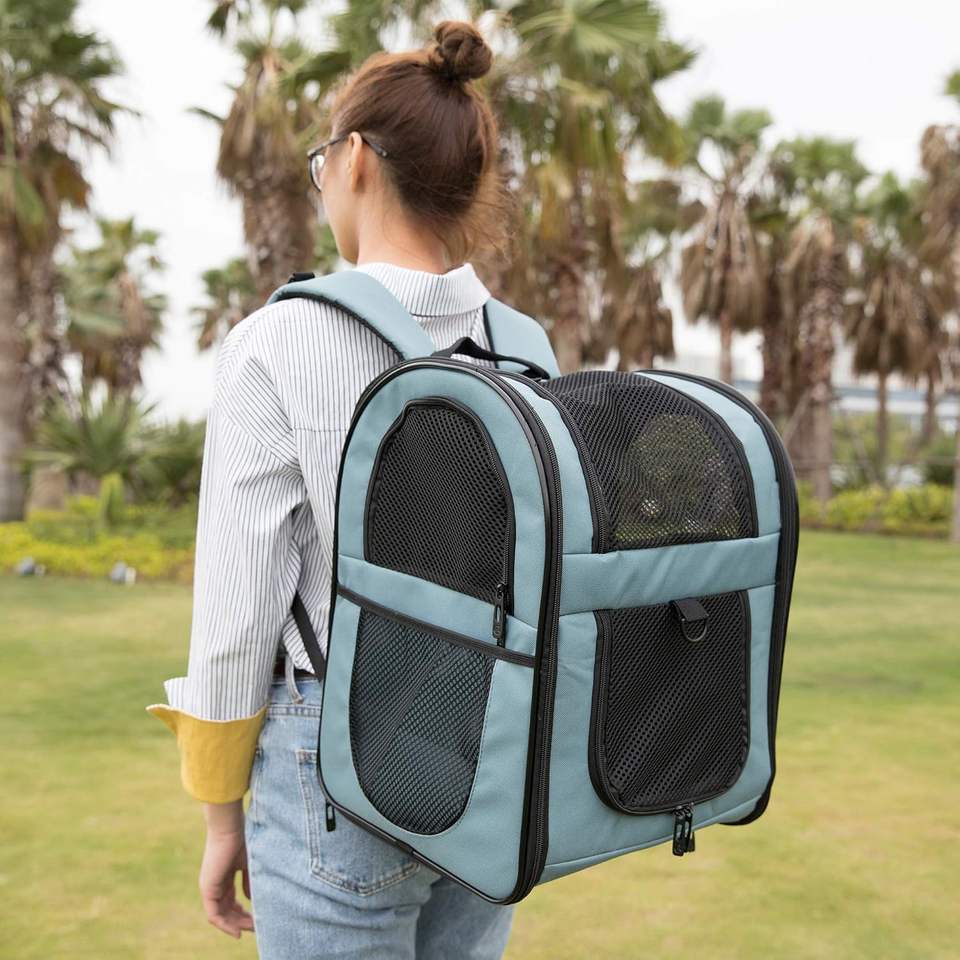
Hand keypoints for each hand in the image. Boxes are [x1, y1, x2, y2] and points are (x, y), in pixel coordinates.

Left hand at [199, 801, 254, 937]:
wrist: (229, 827)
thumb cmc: (242, 839)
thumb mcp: (249, 863)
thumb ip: (249, 881)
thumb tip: (251, 899)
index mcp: (224, 876)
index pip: (232, 901)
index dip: (244, 912)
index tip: (258, 918)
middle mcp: (215, 884)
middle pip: (227, 910)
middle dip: (242, 920)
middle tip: (257, 927)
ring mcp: (210, 887)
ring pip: (221, 915)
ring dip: (235, 924)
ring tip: (251, 929)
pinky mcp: (207, 890)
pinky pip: (214, 915)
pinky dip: (225, 925)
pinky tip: (237, 931)